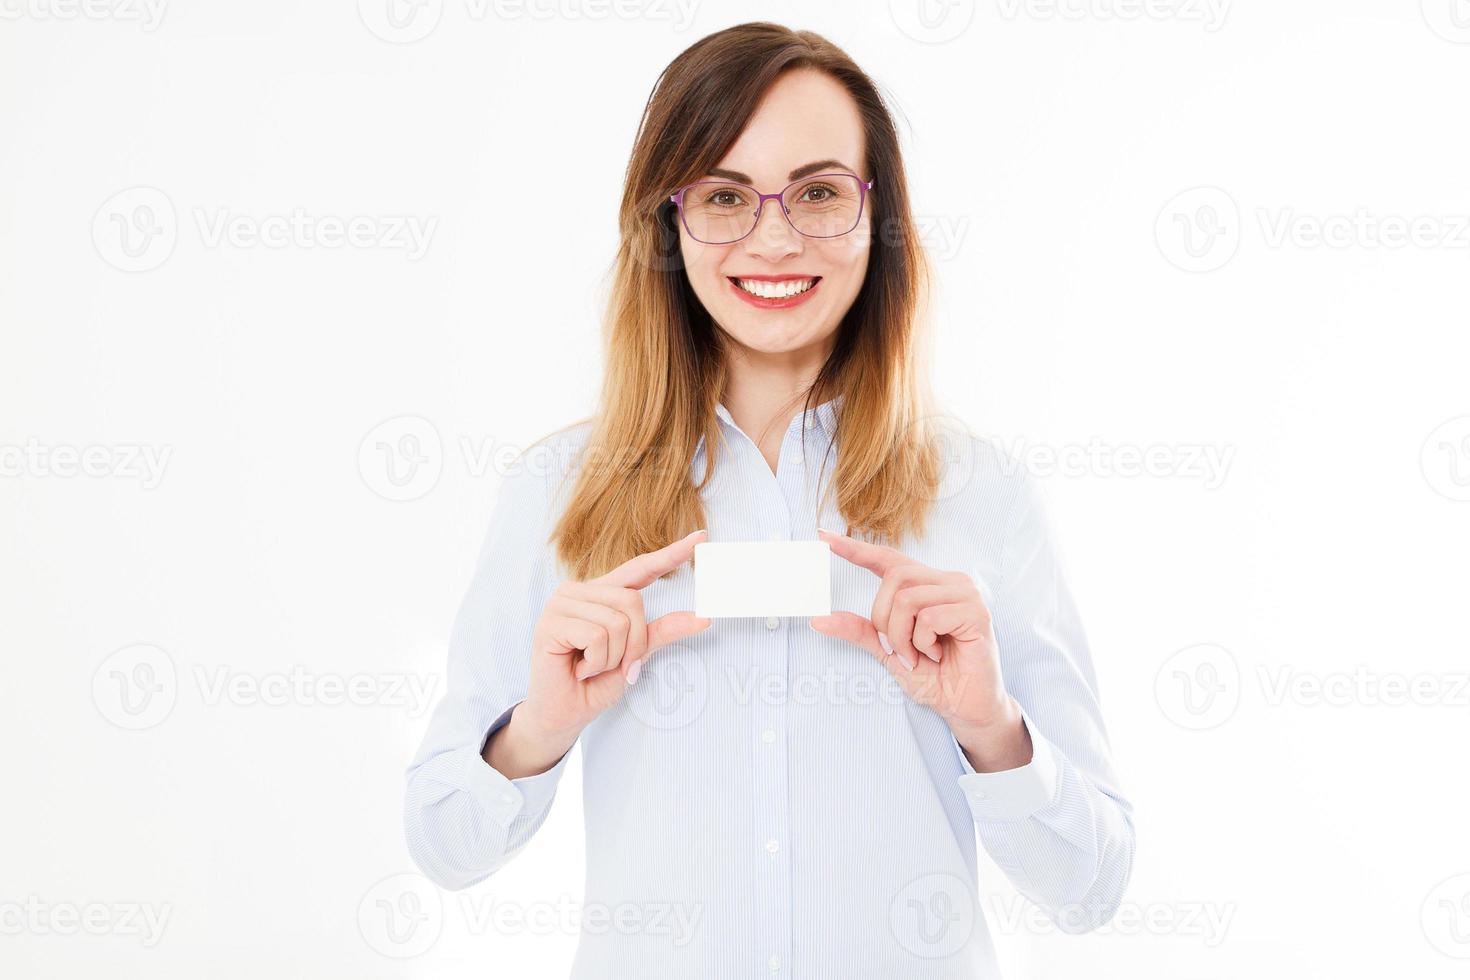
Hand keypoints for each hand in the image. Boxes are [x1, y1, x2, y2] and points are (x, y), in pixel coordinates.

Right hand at [484, 529, 711, 777]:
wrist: (565, 713)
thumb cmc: (595, 683)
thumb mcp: (636, 655)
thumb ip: (662, 631)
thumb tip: (703, 617)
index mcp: (602, 593)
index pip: (640, 568)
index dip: (670, 553)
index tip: (700, 537)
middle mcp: (580, 591)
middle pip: (632, 602)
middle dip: (634, 644)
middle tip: (615, 665)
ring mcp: (562, 603)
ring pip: (616, 622)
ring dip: (613, 656)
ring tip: (591, 666)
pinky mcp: (550, 622)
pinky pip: (597, 636)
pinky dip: (597, 661)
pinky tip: (579, 668)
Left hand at [809, 527, 1031, 770]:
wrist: (965, 708)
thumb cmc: (935, 678)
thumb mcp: (888, 652)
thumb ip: (860, 631)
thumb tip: (818, 619)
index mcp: (928, 585)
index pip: (888, 559)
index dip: (856, 549)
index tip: (823, 536)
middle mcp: (948, 581)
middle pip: (894, 579)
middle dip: (885, 621)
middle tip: (900, 650)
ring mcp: (965, 594)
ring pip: (908, 599)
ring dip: (903, 637)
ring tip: (921, 656)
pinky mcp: (976, 612)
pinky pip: (929, 618)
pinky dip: (923, 643)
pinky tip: (938, 655)